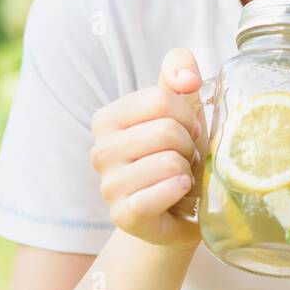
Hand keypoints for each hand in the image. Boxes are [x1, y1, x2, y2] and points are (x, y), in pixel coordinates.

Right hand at [89, 48, 207, 250]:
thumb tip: (187, 76)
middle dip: (190, 145)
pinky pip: (162, 192)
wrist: (177, 211)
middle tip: (186, 158)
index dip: (187, 115)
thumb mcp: (180, 108)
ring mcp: (108, 185)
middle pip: (167, 130)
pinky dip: (181, 190)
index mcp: (108, 118)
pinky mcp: (123, 215)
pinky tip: (179, 193)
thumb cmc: (177, 154)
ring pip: (169, 162)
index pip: (160, 98)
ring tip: (181, 176)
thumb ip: (179, 74)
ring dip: (188, 170)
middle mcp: (100, 150)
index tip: (187, 131)